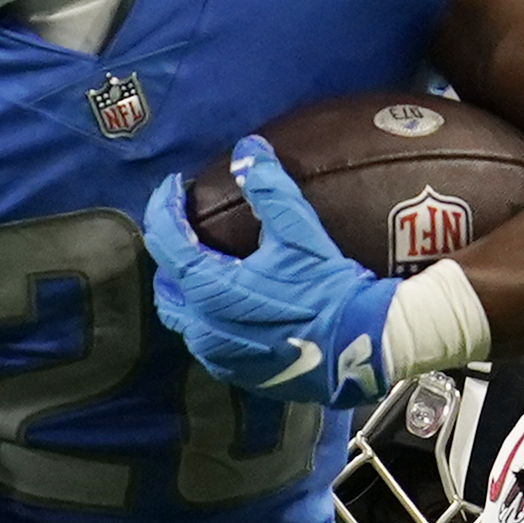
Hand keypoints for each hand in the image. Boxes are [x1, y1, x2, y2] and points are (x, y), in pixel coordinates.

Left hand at [143, 136, 393, 408]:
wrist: (359, 346)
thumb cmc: (327, 287)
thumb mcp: (298, 231)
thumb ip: (267, 187)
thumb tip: (247, 149)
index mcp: (210, 288)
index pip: (165, 240)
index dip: (164, 205)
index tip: (173, 185)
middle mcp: (203, 326)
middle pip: (165, 283)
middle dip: (169, 251)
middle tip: (186, 227)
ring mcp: (217, 355)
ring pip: (181, 317)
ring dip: (185, 288)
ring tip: (205, 265)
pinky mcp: (236, 373)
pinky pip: (206, 341)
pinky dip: (207, 317)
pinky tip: (229, 305)